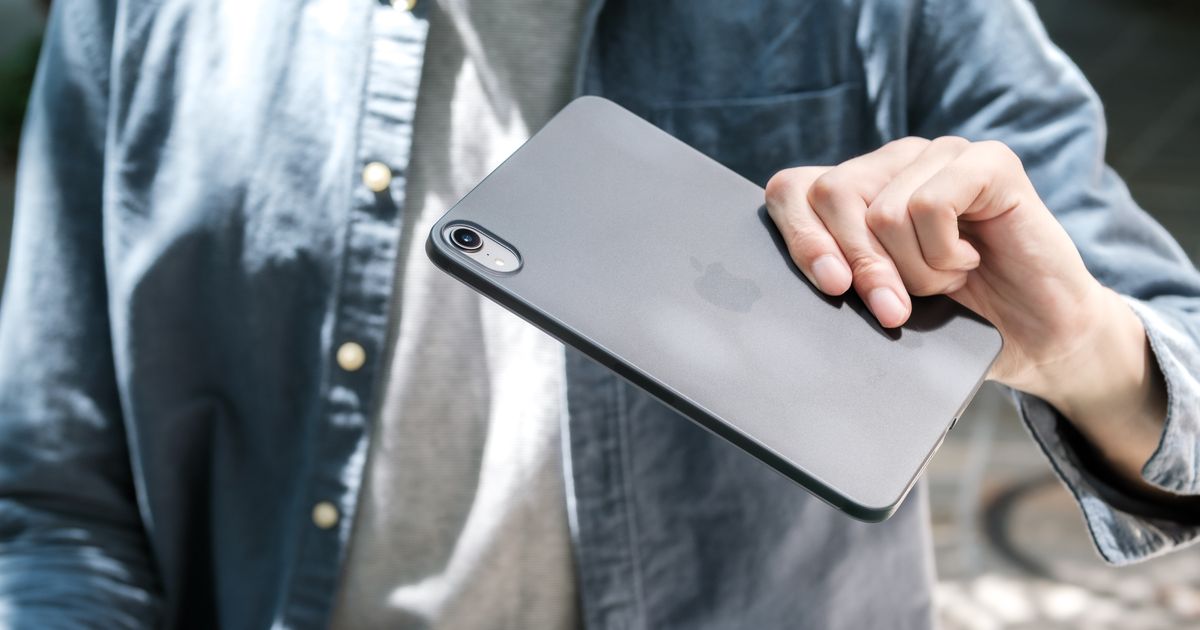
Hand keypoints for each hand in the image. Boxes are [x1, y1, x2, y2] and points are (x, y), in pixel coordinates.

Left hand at [765, 137, 1167, 488]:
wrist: (1039, 338)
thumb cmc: (957, 321)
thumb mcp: (880, 303)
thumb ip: (840, 278)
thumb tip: (800, 283)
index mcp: (858, 190)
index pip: (792, 189)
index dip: (800, 238)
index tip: (831, 287)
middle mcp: (894, 162)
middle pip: (832, 195)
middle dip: (862, 267)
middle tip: (896, 308)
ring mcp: (941, 154)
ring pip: (884, 210)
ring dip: (915, 269)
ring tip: (946, 280)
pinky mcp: (988, 160)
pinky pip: (930, 202)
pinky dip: (945, 251)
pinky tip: (970, 260)